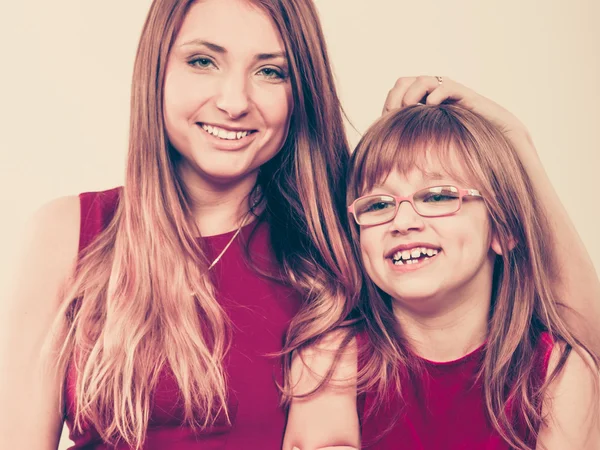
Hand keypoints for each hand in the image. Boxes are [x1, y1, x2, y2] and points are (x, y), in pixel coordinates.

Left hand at [382, 76, 530, 142]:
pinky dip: (435, 95)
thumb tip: (386, 159)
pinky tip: (431, 106)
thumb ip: (413, 145)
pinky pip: (446, 86)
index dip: (388, 103)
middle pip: (405, 81)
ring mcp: (448, 94)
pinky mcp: (464, 96)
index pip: (397, 92)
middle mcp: (433, 95)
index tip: (385, 120)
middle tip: (394, 113)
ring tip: (410, 108)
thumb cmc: (463, 146)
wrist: (497, 141)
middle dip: (396, 96)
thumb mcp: (431, 146)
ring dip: (412, 93)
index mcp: (421, 104)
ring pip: (424, 80)